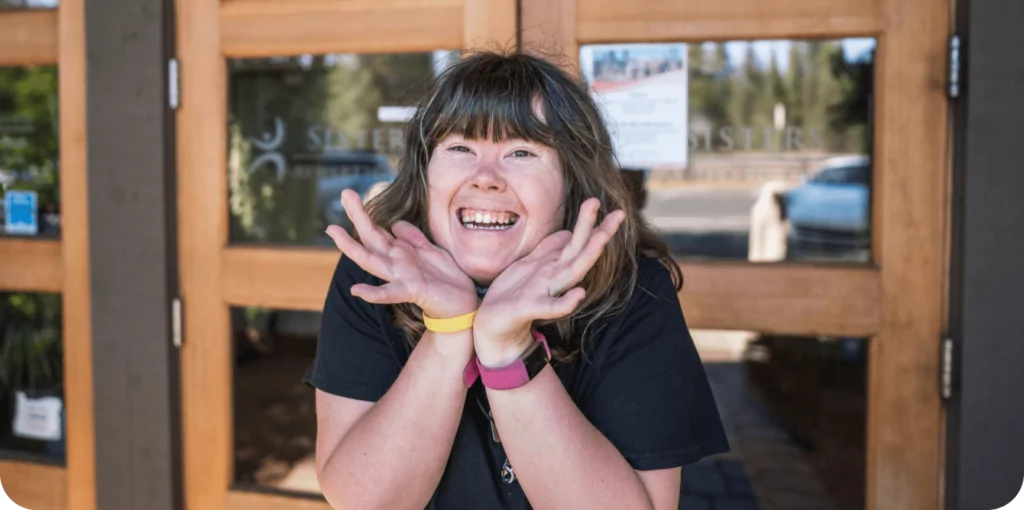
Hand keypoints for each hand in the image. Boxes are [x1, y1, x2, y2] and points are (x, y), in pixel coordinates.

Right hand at [326, 189, 479, 321]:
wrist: (461, 303)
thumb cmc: (445, 277)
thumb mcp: (430, 250)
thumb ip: (412, 237)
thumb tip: (394, 223)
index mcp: (399, 252)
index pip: (376, 229)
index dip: (362, 212)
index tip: (347, 194)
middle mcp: (395, 263)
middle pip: (371, 237)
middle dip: (358, 216)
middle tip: (344, 193)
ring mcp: (400, 276)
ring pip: (372, 260)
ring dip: (352, 248)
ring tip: (334, 233)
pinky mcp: (411, 290)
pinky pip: (390, 292)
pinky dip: (372, 293)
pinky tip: (356, 289)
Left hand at [473, 198, 625, 366]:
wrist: (494, 324)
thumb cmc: (513, 293)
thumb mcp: (530, 263)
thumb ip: (549, 249)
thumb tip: (568, 232)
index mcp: (555, 266)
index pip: (577, 241)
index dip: (590, 223)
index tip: (603, 202)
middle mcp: (555, 278)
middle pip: (581, 252)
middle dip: (599, 233)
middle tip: (617, 213)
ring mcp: (546, 293)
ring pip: (572, 272)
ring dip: (588, 255)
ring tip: (602, 237)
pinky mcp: (531, 308)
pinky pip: (551, 307)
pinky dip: (565, 302)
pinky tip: (579, 294)